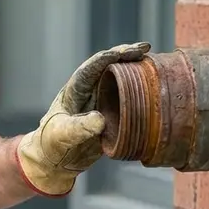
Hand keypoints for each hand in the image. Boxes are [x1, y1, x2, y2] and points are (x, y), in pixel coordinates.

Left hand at [15, 41, 150, 195]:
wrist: (56, 160)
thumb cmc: (52, 145)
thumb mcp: (62, 136)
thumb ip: (78, 128)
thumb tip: (100, 120)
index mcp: (75, 90)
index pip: (91, 69)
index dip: (106, 59)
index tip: (121, 53)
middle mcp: (89, 90)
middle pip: (109, 65)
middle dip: (125, 54)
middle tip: (145, 47)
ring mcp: (101, 100)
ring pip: (120, 77)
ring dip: (136, 67)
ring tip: (153, 58)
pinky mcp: (111, 112)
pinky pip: (129, 96)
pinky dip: (142, 88)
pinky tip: (156, 84)